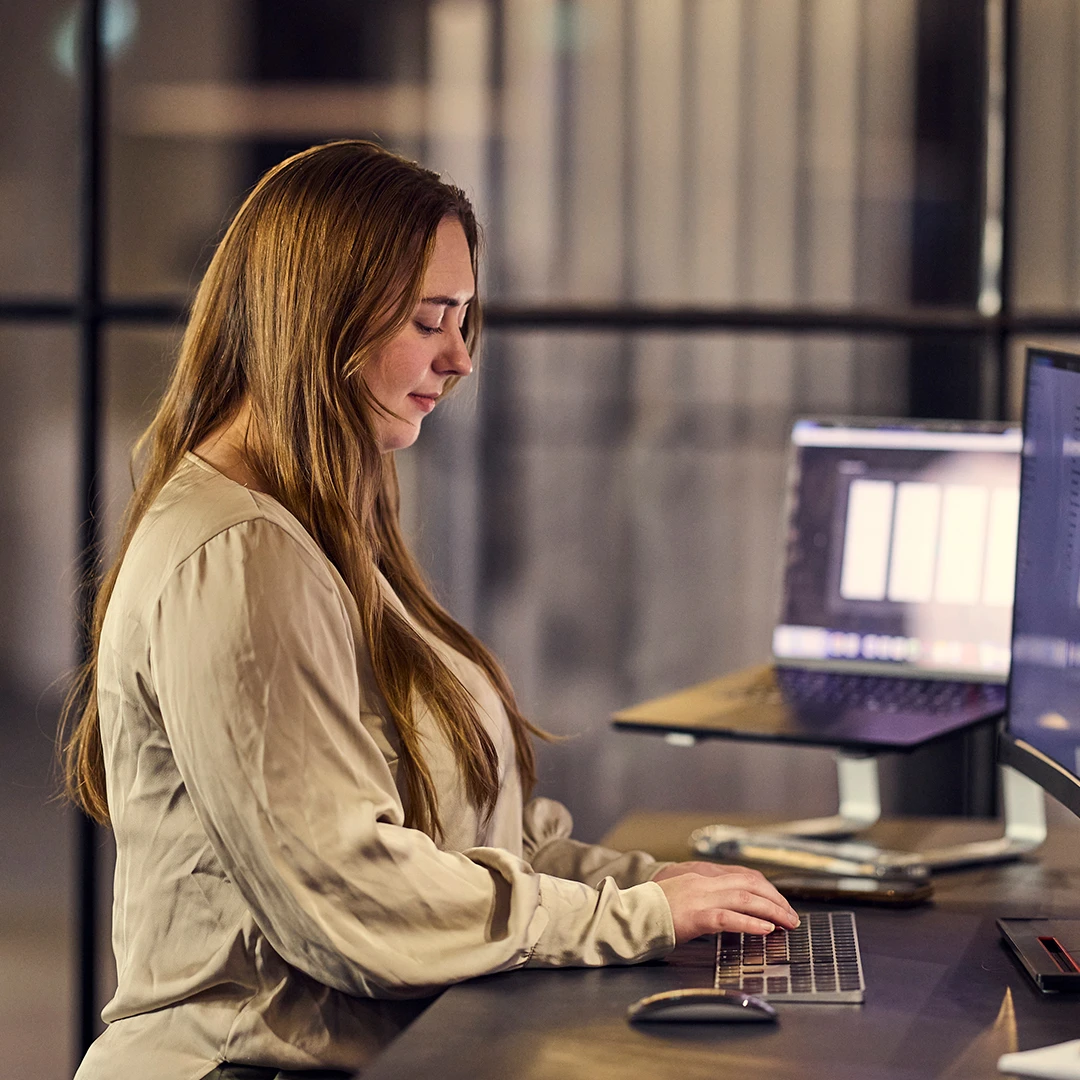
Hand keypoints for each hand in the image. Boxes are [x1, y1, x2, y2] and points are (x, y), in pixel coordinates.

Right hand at [652, 863, 798, 943]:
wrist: (629, 915)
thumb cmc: (653, 912)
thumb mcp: (683, 899)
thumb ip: (704, 900)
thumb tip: (729, 912)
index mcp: (701, 878)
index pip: (744, 877)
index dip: (767, 889)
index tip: (781, 904)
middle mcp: (704, 884)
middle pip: (751, 885)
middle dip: (777, 900)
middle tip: (793, 917)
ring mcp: (700, 898)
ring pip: (746, 898)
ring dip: (772, 911)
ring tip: (788, 923)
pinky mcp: (696, 916)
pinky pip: (729, 918)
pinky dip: (751, 923)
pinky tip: (765, 930)